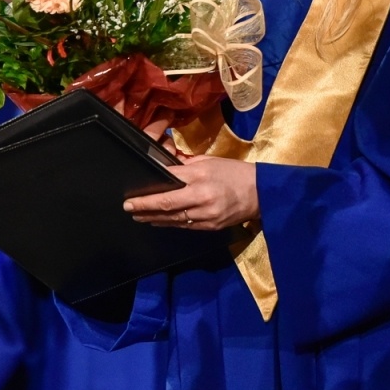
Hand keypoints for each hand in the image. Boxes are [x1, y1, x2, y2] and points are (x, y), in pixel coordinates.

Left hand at [123, 155, 258, 230]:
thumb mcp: (209, 162)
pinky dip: (170, 223)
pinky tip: (159, 221)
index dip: (147, 197)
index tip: (131, 199)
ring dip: (154, 219)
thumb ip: (186, 167)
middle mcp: (202, 199)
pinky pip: (185, 226)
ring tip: (139, 217)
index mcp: (200, 179)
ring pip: (174, 219)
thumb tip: (165, 169)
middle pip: (167, 207)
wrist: (261, 193)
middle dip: (145, 209)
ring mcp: (206, 216)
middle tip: (128, 209)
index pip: (168, 189)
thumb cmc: (234, 172)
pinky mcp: (211, 227)